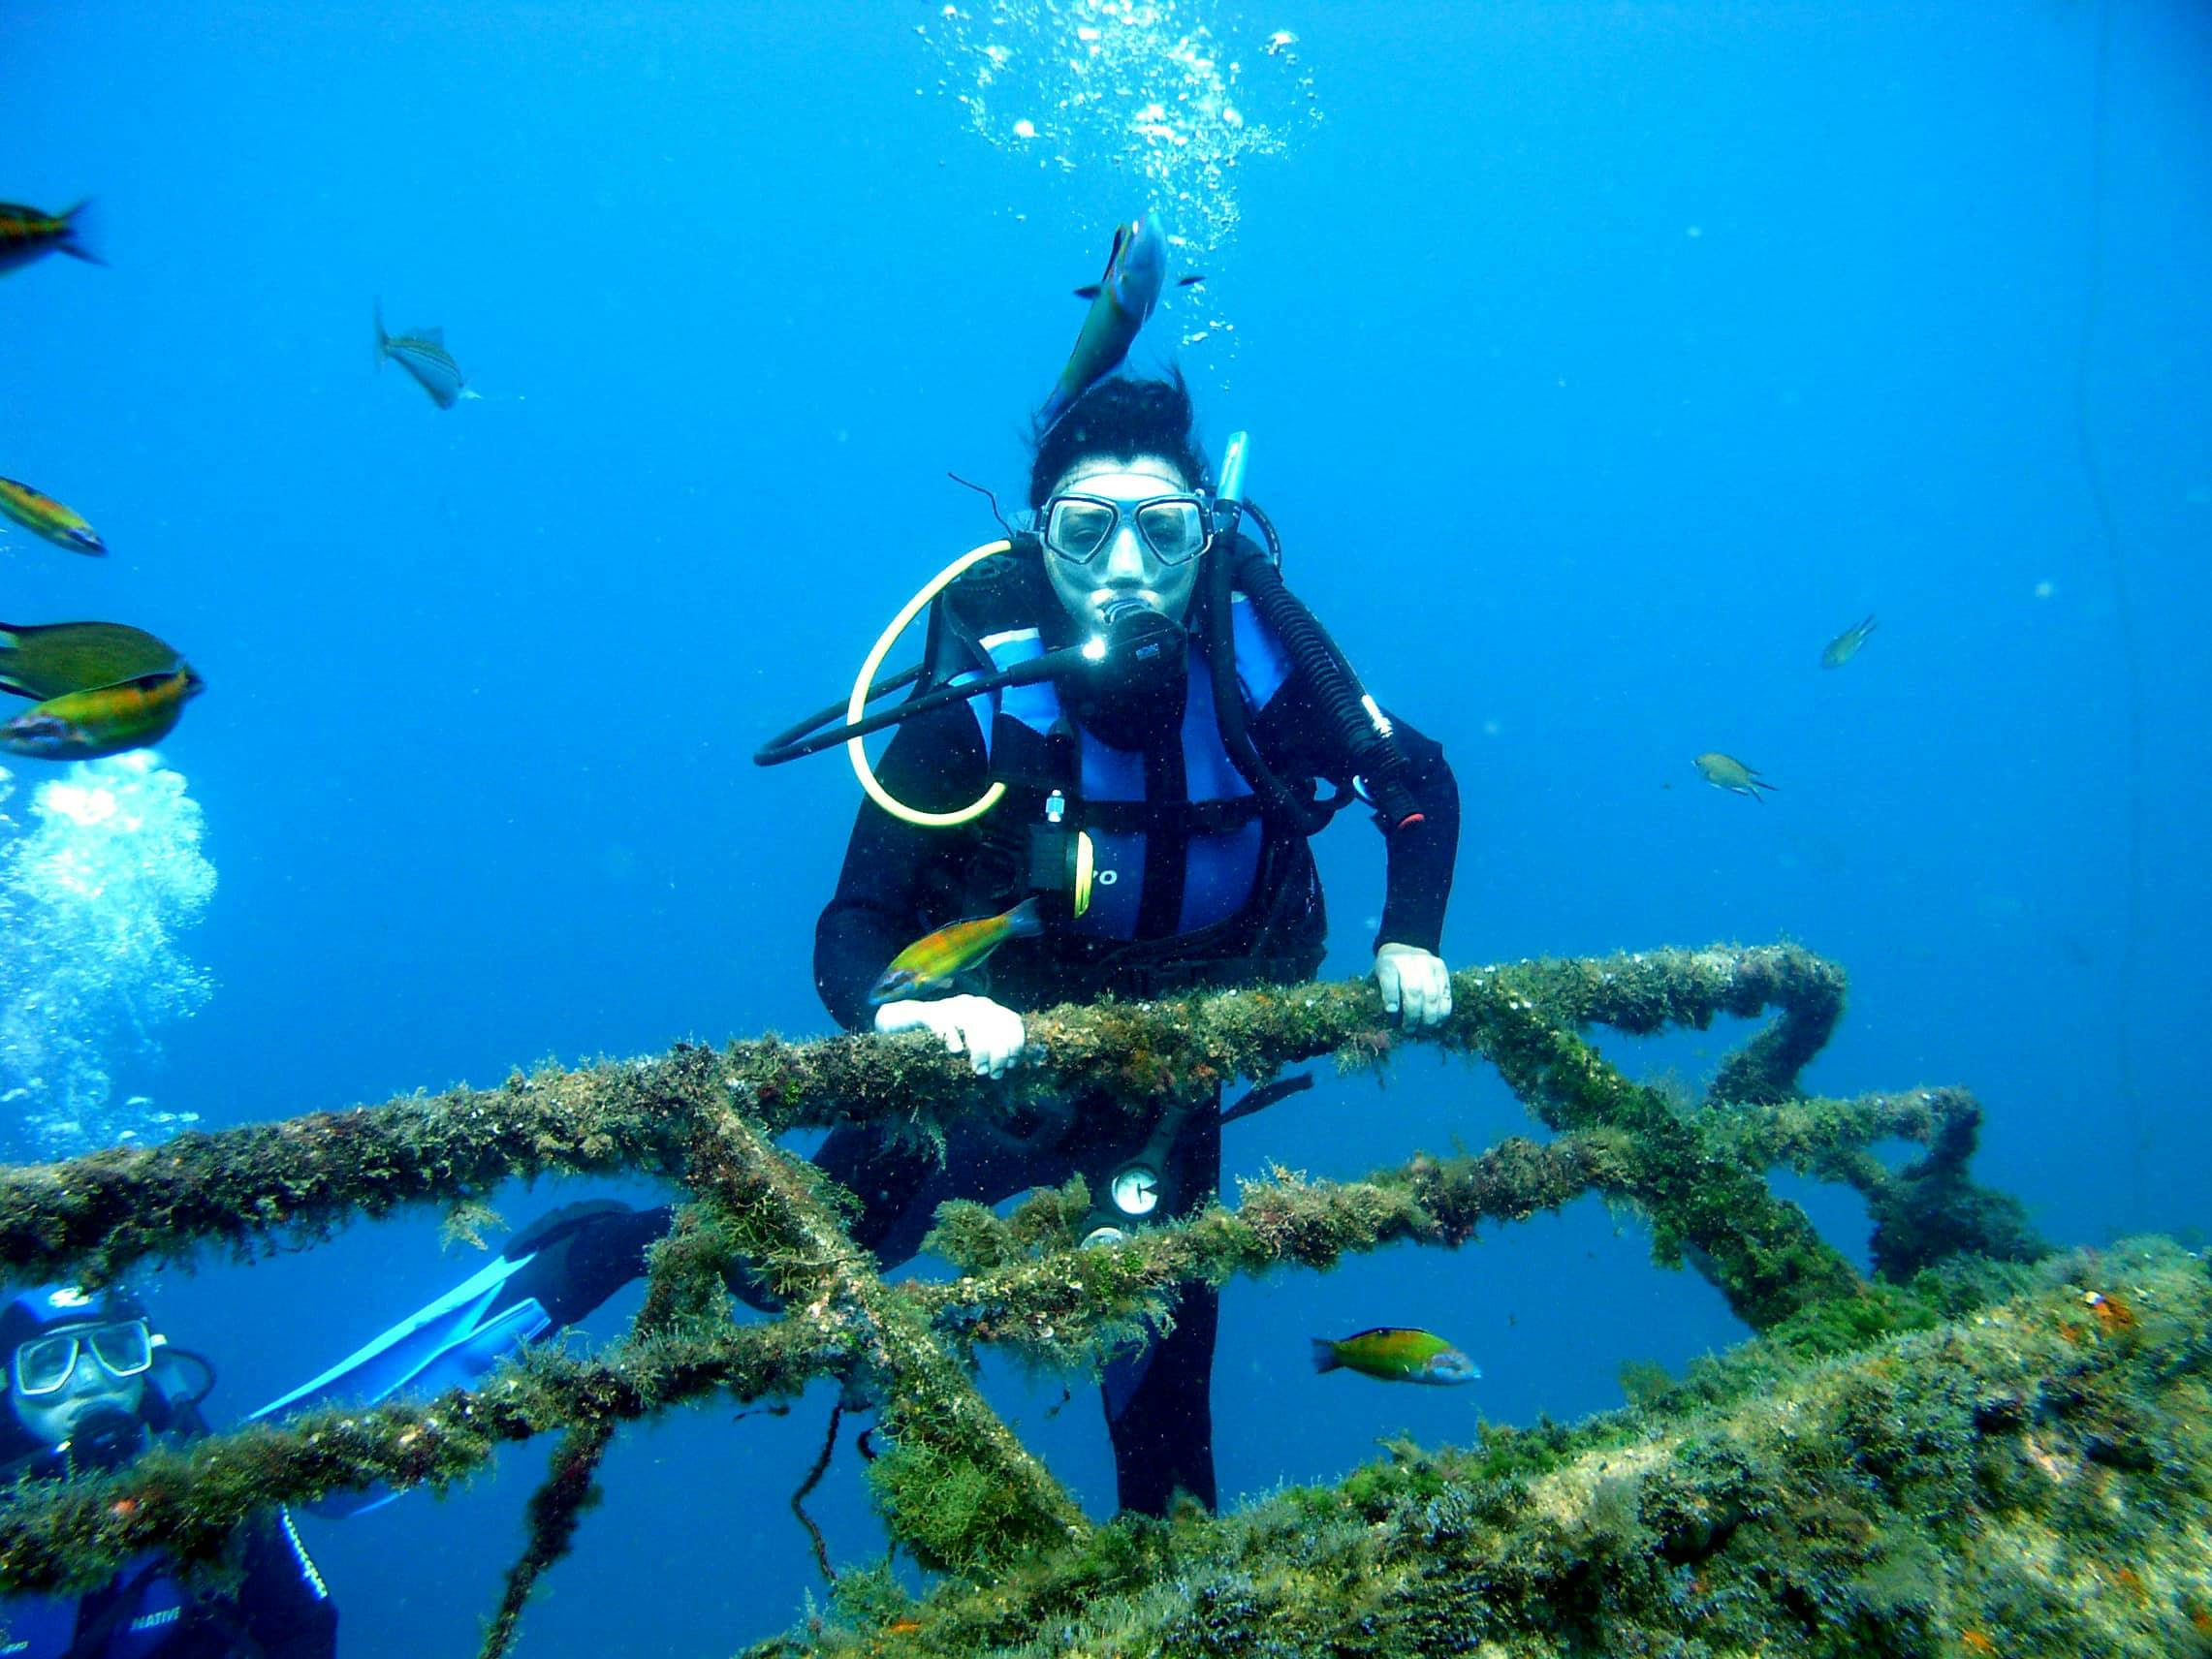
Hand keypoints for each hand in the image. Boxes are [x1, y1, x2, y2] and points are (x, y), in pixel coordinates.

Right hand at [875, 994, 1027, 1077]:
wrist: (906, 1021)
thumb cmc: (943, 1036)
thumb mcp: (969, 1039)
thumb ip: (987, 1045)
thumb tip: (1008, 1066)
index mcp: (985, 1008)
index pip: (1011, 1021)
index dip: (1015, 1044)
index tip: (1011, 1065)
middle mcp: (971, 1004)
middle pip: (996, 1025)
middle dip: (999, 1053)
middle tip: (993, 1074)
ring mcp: (951, 1007)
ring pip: (974, 1025)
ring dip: (981, 1050)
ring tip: (979, 1070)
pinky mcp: (930, 1013)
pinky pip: (944, 1023)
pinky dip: (952, 1037)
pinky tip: (956, 1051)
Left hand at [1375, 943, 1452, 1028]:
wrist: (1406, 947)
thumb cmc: (1388, 971)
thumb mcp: (1376, 976)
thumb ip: (1376, 995)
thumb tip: (1381, 1022)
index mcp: (1388, 962)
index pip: (1389, 977)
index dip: (1391, 996)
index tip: (1391, 1012)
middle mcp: (1409, 961)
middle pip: (1413, 990)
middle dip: (1412, 1015)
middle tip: (1408, 1030)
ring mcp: (1428, 965)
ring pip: (1432, 995)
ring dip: (1428, 1018)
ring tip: (1422, 1031)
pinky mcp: (1442, 971)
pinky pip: (1445, 995)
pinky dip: (1442, 1013)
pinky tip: (1436, 1024)